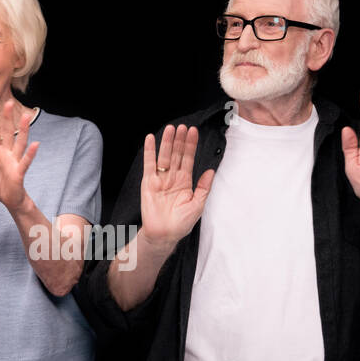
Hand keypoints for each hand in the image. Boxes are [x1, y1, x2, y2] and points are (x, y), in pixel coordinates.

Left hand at [0, 100, 38, 211]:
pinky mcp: (20, 172)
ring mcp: (15, 161)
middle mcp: (7, 154)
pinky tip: (36, 144)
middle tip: (8, 102)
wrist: (9, 199)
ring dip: (23, 130)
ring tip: (26, 116)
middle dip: (7, 118)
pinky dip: (30, 154)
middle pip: (8, 133)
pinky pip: (25, 161)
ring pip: (19, 143)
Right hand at [139, 123, 213, 248]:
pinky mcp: (148, 182)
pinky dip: (149, 151)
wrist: (164, 234)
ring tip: (171, 129)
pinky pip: (149, 164)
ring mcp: (160, 179)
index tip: (194, 132)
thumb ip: (204, 187)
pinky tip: (150, 139)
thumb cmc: (181, 223)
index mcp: (185, 182)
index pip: (188, 159)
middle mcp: (172, 178)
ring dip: (167, 142)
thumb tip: (210, 171)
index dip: (191, 145)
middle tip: (183, 126)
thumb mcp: (198, 205)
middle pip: (176, 154)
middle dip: (180, 140)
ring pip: (164, 156)